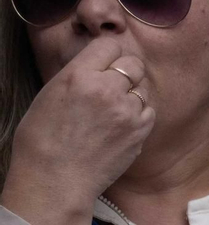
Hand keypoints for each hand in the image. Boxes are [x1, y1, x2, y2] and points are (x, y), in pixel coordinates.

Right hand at [0, 37, 154, 224]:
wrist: (54, 180)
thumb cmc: (42, 140)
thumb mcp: (50, 95)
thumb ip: (78, 76)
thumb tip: (97, 65)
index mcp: (78, 75)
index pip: (109, 44)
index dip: (109, 52)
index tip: (106, 61)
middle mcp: (107, 89)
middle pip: (134, 63)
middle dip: (126, 70)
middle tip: (114, 84)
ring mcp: (127, 111)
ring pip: (144, 87)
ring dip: (133, 93)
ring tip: (115, 108)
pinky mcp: (140, 132)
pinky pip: (150, 110)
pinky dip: (140, 113)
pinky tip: (123, 122)